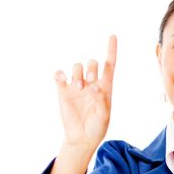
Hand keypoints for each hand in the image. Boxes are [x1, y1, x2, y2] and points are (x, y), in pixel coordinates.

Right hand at [54, 34, 116, 151]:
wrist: (81, 138)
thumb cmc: (96, 127)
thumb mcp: (104, 116)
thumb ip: (102, 100)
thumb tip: (94, 86)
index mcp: (105, 88)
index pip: (109, 65)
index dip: (111, 50)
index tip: (112, 36)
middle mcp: (91, 84)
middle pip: (92, 63)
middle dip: (91, 69)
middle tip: (90, 83)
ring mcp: (77, 86)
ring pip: (77, 66)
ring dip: (78, 73)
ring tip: (78, 88)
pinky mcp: (63, 91)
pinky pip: (60, 75)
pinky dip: (60, 74)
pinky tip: (62, 79)